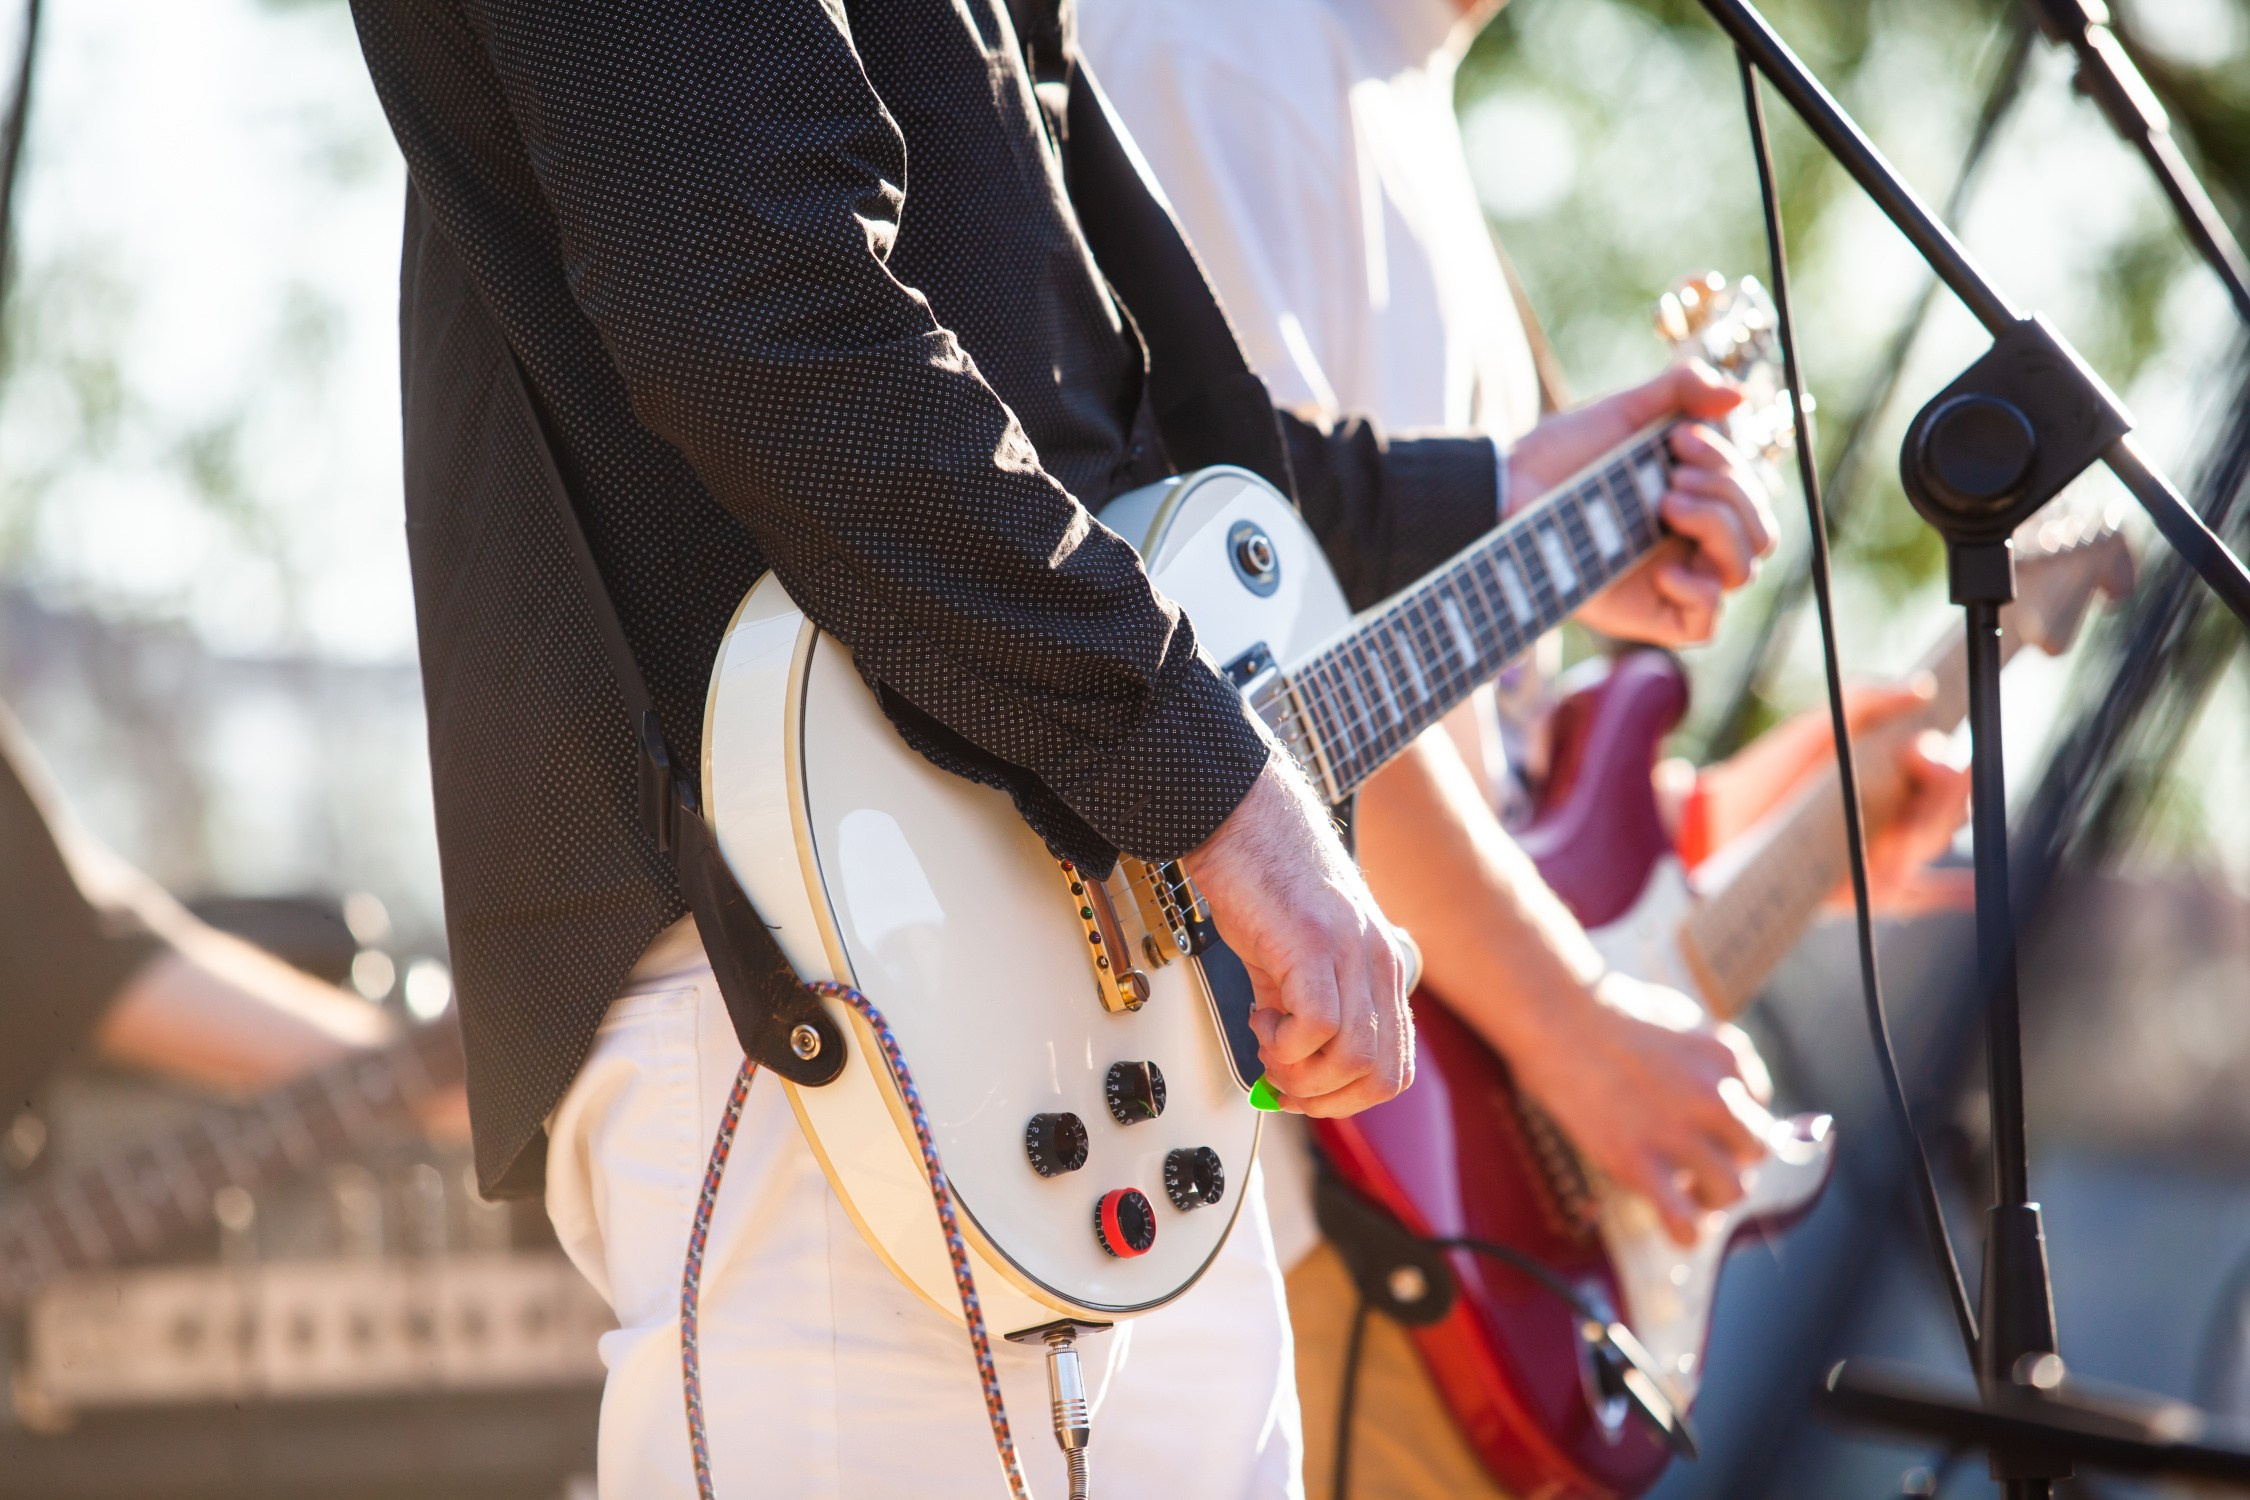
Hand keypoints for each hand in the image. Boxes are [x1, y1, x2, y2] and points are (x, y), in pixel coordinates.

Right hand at [1183, 756, 1411, 1116]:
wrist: (1245, 816)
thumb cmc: (1267, 878)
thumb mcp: (1298, 954)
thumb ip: (1303, 1010)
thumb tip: (1287, 1068)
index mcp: (1380, 968)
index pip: (1394, 1067)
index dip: (1346, 1098)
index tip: (1302, 1093)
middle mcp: (1375, 962)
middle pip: (1380, 1074)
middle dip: (1324, 1098)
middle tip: (1280, 1079)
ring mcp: (1349, 952)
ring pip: (1352, 1058)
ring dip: (1299, 1073)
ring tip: (1266, 1044)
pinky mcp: (1313, 943)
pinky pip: (1317, 1026)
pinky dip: (1284, 1044)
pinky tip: (1261, 1019)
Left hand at [1506, 362, 1776, 646]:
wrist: (1502, 495)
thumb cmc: (1555, 457)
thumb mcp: (1621, 412)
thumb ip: (1679, 390)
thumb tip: (1737, 392)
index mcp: (1694, 497)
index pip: (1752, 494)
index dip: (1731, 464)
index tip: (1677, 438)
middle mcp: (1689, 540)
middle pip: (1759, 532)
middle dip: (1729, 492)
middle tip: (1670, 475)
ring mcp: (1672, 578)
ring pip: (1742, 570)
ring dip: (1719, 527)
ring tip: (1665, 503)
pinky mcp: (1648, 615)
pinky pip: (1705, 623)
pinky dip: (1700, 591)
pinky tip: (1664, 568)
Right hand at [1506, 972, 1766, 1245]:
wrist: (1553, 1015)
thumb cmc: (1602, 1008)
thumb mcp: (1675, 1015)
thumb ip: (1702, 1052)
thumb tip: (1717, 1087)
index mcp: (1726, 1058)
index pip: (1758, 1107)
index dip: (1730, 1122)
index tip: (1705, 1125)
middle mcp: (1715, 1097)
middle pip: (1755, 1151)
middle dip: (1729, 1159)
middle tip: (1696, 1160)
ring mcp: (1678, 1133)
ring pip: (1731, 1190)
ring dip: (1711, 1196)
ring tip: (1684, 1192)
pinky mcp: (1638, 1162)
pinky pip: (1683, 1219)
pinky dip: (1685, 1232)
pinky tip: (1677, 1230)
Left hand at [1694, 679, 1971, 912]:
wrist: (1723, 825)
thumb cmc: (1770, 773)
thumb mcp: (1817, 730)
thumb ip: (1867, 701)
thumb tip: (1922, 688)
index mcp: (1890, 772)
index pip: (1942, 770)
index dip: (1941, 764)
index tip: (1919, 754)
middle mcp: (1897, 812)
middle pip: (1949, 808)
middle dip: (1940, 802)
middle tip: (1912, 801)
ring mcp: (1887, 852)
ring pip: (1933, 844)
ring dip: (1924, 837)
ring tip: (1898, 841)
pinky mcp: (1872, 891)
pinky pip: (1919, 896)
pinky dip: (1949, 893)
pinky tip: (1970, 891)